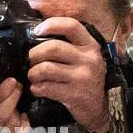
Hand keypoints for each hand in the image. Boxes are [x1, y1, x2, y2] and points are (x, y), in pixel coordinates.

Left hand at [28, 17, 110, 132]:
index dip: (51, 24)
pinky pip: (45, 87)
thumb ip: (68, 47)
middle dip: (34, 54)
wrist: (101, 107)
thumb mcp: (84, 59)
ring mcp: (82, 77)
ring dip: (33, 73)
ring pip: (45, 68)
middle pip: (52, 47)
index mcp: (90, 46)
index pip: (71, 26)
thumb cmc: (86, 80)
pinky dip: (36, 88)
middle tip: (31, 62)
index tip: (36, 30)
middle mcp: (89, 59)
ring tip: (34, 77)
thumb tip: (39, 36)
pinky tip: (38, 89)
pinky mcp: (74, 94)